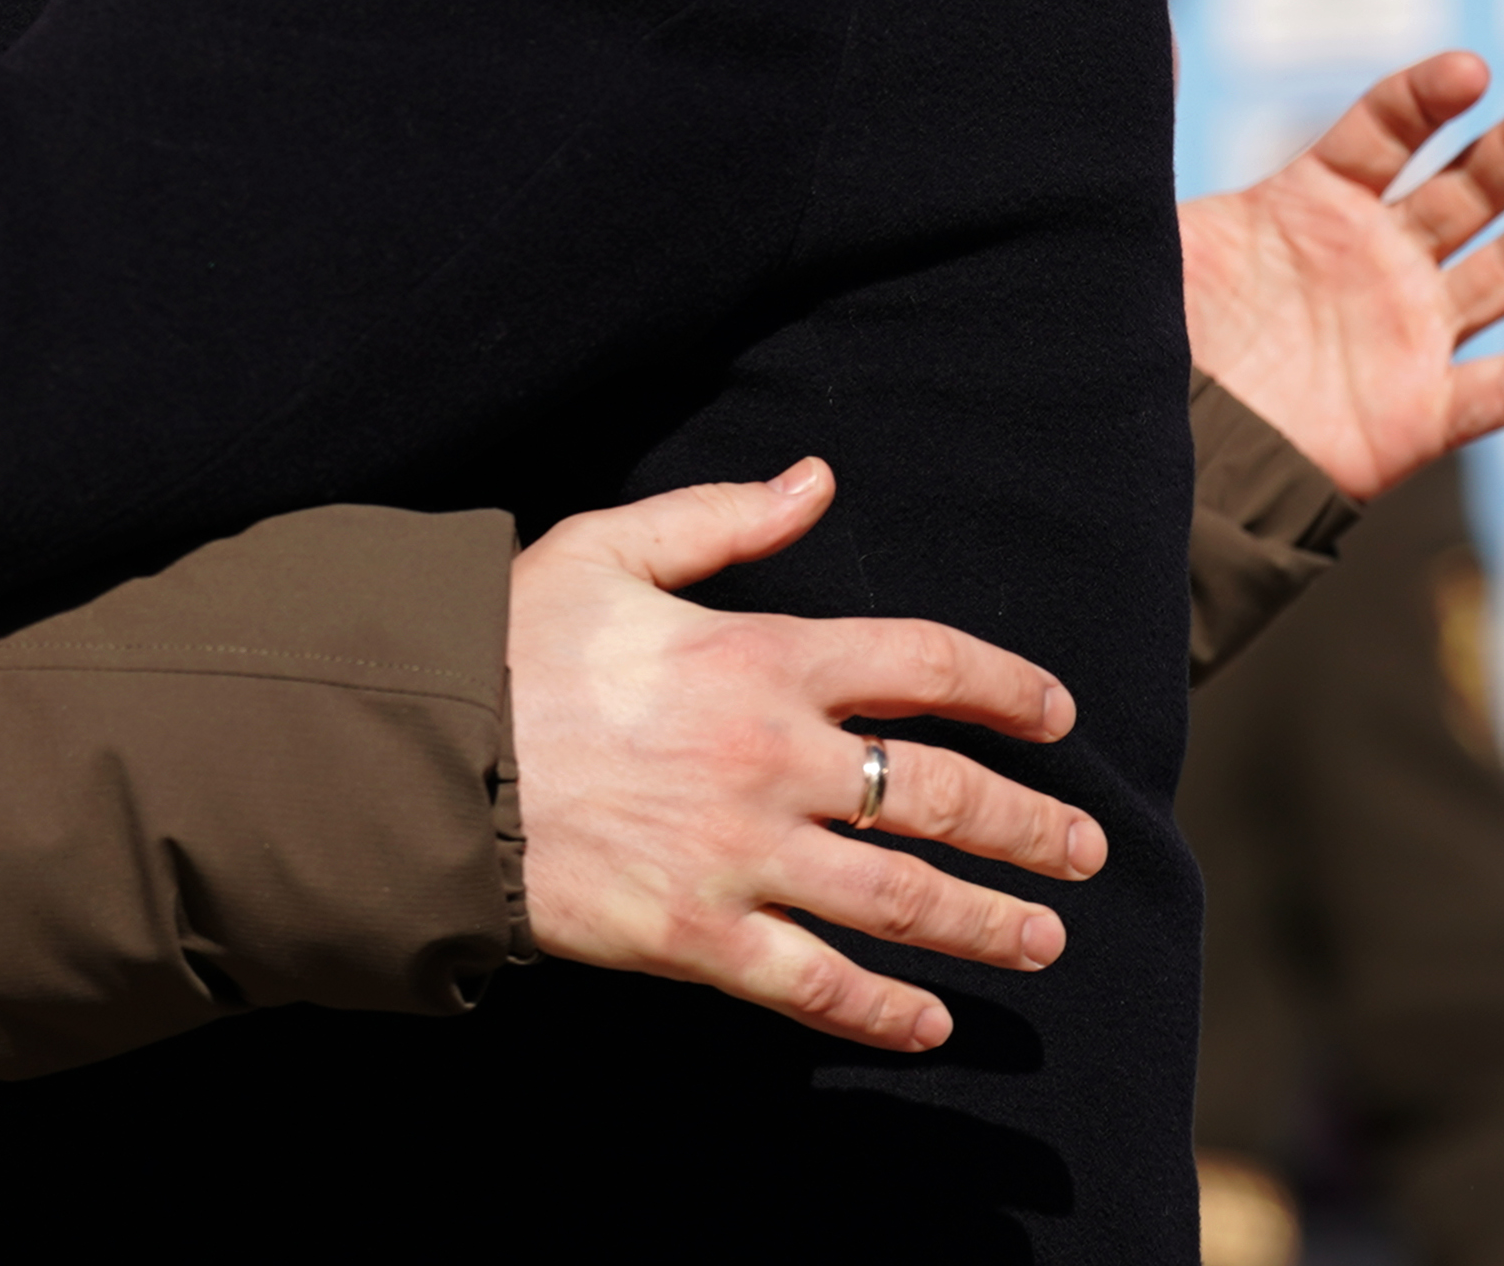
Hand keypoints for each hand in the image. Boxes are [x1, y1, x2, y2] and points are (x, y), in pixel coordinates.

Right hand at [509, 460, 1105, 1053]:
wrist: (417, 755)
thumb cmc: (506, 644)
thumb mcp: (609, 549)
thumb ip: (723, 518)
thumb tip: (817, 480)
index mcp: (761, 655)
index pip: (927, 667)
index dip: (1008, 688)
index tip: (1056, 716)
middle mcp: (773, 758)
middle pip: (944, 797)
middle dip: (1032, 826)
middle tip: (1085, 850)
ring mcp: (741, 854)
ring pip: (904, 900)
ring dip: (989, 923)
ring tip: (1043, 939)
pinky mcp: (697, 935)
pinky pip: (817, 986)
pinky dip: (884, 1011)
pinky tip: (929, 1022)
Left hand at [1181, 51, 1503, 503]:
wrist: (1152, 443)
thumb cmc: (1156, 330)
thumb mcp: (1153, 226)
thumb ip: (1154, 135)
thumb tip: (1147, 39)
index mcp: (1313, 203)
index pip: (1384, 132)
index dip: (1426, 99)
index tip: (1469, 72)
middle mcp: (1376, 259)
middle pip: (1465, 191)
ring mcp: (1406, 333)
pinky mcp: (1418, 414)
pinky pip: (1502, 393)